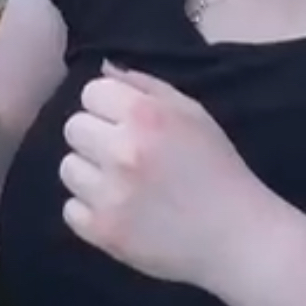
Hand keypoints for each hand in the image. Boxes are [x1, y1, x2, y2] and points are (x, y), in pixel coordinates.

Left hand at [60, 64, 273, 289]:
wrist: (237, 236)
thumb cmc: (219, 170)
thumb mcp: (194, 115)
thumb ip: (147, 86)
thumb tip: (104, 68)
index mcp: (146, 116)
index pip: (92, 92)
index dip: (109, 107)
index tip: (128, 125)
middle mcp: (122, 150)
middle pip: (74, 128)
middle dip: (97, 138)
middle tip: (125, 156)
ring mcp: (110, 194)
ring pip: (68, 168)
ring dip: (90, 174)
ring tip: (122, 186)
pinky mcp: (104, 231)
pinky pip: (70, 210)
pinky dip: (91, 211)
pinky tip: (120, 212)